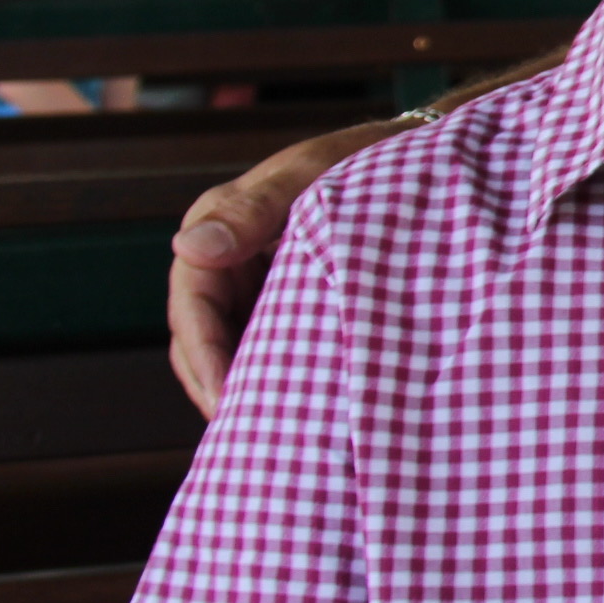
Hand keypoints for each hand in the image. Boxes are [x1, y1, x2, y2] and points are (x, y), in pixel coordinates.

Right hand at [168, 121, 401, 413]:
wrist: (414, 158)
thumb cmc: (359, 158)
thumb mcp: (308, 175)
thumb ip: (253, 209)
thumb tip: (189, 247)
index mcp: (217, 227)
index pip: (192, 309)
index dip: (205, 360)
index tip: (224, 405)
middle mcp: (226, 260)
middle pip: (202, 342)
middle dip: (217, 391)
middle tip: (247, 444)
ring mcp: (255, 284)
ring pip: (233, 351)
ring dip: (245, 391)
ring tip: (271, 442)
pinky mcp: (287, 301)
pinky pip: (269, 347)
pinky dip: (276, 379)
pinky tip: (302, 414)